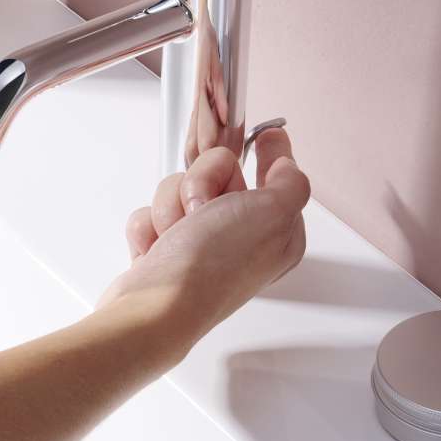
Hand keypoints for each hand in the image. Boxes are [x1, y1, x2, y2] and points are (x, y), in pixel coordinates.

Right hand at [97, 128, 309, 355]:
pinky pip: (153, 211)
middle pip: (219, 174)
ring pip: (180, 188)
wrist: (157, 306)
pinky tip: (157, 246)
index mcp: (275, 231)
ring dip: (171, 206)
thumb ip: (290, 181)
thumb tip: (287, 164)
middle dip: (201, 183)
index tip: (266, 134)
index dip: (269, 153)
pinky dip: (150, 226)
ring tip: (176, 233)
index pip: (276, 178)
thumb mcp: (272, 213)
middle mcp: (239, 237)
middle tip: (200, 206)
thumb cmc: (212, 268)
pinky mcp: (166, 249)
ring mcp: (200, 243)